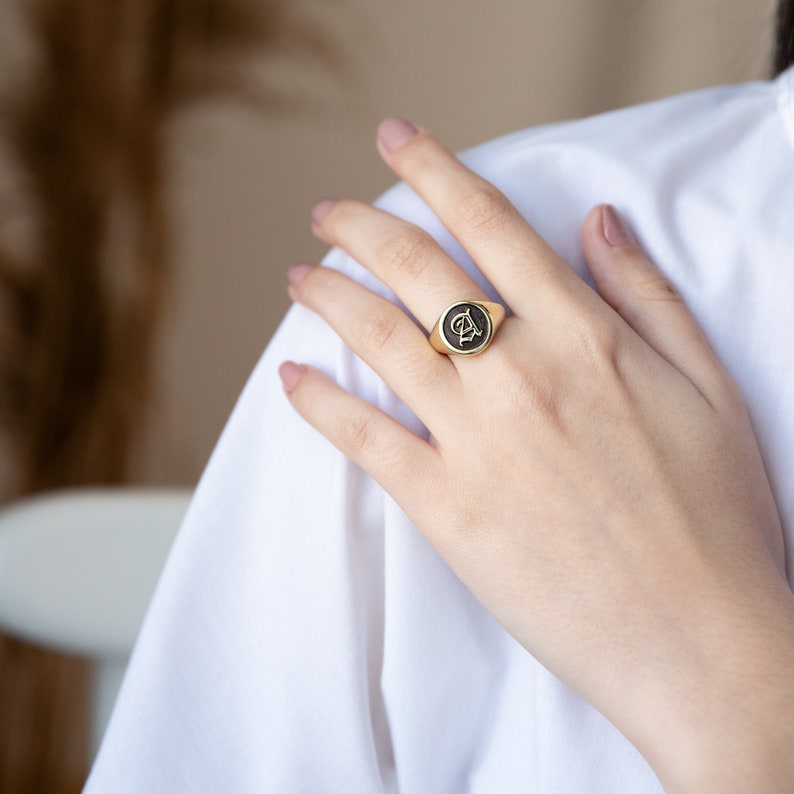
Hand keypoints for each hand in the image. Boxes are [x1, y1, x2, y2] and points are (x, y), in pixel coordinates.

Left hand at [280, 118, 793, 791]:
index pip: (491, 226)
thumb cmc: (718, 516)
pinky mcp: (447, 510)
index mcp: (585, 338)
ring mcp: (476, 443)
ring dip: (328, 297)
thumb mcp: (709, 385)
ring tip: (299, 278)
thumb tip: (597, 221)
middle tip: (326, 212)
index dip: (436, 170)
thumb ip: (647, 295)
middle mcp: (520, 375)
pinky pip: (364, 440)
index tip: (395, 139)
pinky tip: (292, 377)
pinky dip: (319, 402)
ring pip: (378, 341)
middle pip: (417, 271)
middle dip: (361, 227)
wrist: (701, 641)